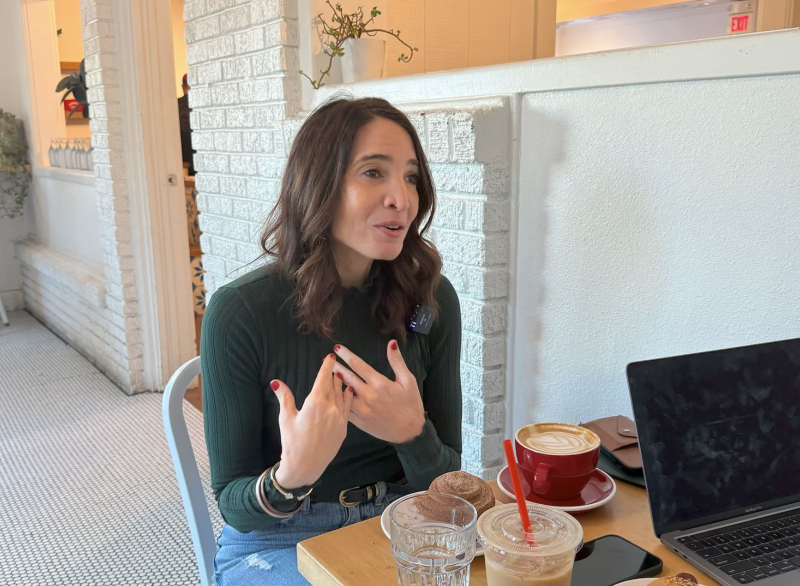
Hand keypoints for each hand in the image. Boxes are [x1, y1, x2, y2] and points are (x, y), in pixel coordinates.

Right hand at [271, 353, 353, 488]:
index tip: (330, 356)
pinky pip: (347, 408)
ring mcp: (339, 419)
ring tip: (341, 375)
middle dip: (333, 374)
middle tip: (335, 364)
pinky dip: (348, 397)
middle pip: (333, 385)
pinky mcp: (344, 428)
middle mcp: (330, 408)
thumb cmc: (292, 442)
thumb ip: (284, 397)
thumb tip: (276, 381)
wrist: (305, 466)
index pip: (323, 379)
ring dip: (341, 384)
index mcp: (315, 403)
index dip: (326, 366)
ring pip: (342, 395)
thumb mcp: (286, 418)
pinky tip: (349, 392)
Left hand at [332, 341, 424, 444]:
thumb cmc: (411, 405)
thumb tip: (392, 343)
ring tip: (325, 376)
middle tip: (325, 359)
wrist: (409, 432)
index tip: (337, 348)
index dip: (346, 355)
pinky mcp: (359, 421)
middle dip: (335, 367)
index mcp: (379, 384)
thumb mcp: (408, 381)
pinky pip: (344, 409)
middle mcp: (368, 396)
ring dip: (333, 384)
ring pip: (342, 394)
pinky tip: (331, 395)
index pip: (359, 365)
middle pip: (347, 377)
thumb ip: (397, 361)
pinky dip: (337, 401)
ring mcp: (362, 409)